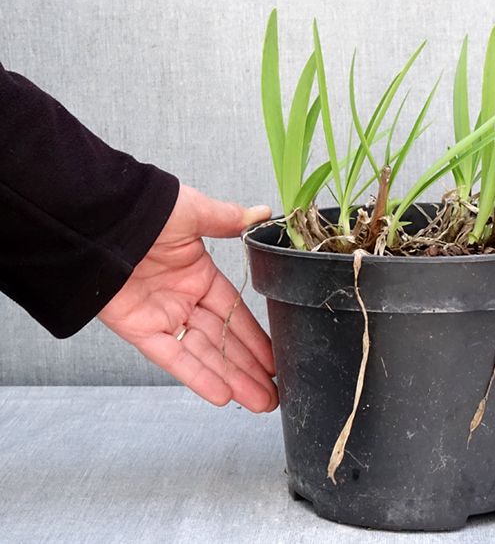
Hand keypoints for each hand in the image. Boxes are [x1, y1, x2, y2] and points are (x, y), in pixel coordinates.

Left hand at [98, 185, 277, 412]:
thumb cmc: (146, 211)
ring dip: (232, 379)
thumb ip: (229, 220)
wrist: (100, 220)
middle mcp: (183, 299)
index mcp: (199, 273)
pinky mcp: (140, 329)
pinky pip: (173, 358)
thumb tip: (262, 213)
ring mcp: (163, 316)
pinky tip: (222, 394)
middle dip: (250, 368)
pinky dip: (197, 376)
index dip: (256, 337)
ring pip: (204, 355)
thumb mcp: (194, 211)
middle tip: (274, 394)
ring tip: (260, 401)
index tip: (276, 358)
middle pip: (224, 341)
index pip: (235, 311)